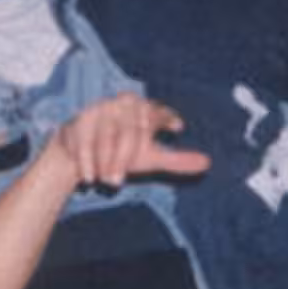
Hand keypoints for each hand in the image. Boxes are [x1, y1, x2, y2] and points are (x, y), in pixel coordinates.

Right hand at [54, 95, 211, 190]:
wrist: (81, 153)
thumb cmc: (121, 153)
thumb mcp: (150, 158)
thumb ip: (177, 160)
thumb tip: (208, 163)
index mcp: (143, 110)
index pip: (157, 113)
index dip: (166, 118)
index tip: (178, 127)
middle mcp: (123, 106)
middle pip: (129, 131)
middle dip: (122, 159)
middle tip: (118, 182)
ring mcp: (100, 111)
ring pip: (106, 137)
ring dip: (105, 163)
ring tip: (107, 182)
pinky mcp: (79, 122)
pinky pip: (84, 143)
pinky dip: (86, 162)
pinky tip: (89, 178)